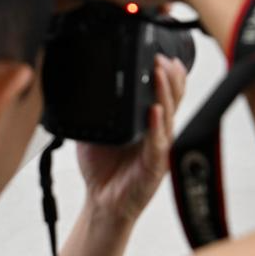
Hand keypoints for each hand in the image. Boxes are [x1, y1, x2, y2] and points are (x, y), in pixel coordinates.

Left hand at [76, 55, 187, 221]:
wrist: (102, 202)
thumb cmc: (103, 168)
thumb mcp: (99, 130)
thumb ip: (98, 109)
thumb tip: (81, 83)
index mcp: (148, 122)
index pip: (164, 93)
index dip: (167, 73)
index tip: (162, 53)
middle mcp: (158, 132)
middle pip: (172, 98)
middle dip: (169, 76)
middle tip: (162, 57)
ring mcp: (159, 148)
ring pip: (168, 115)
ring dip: (165, 93)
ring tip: (160, 73)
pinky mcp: (154, 165)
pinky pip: (157, 142)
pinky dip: (156, 125)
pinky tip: (154, 111)